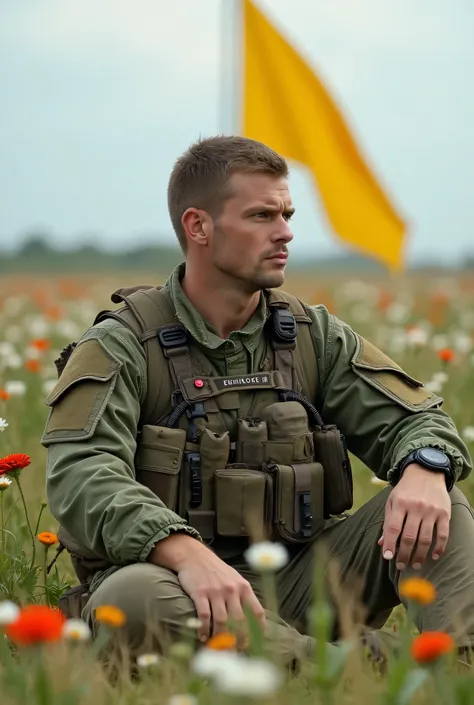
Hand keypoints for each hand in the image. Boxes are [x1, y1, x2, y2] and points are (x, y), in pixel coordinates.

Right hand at [149, 533, 265, 641]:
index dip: (258, 630)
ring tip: (218, 648)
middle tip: (235, 652)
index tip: (255, 643)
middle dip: (238, 640)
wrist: (194, 555)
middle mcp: (231, 589)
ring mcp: (215, 591)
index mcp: (243, 587)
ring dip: (220, 638)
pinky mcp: (200, 593)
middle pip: (239, 621)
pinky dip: (204, 630)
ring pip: (222, 622)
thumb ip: (243, 596)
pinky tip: (202, 637)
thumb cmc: (216, 570)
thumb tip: (252, 620)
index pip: (257, 611)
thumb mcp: (234, 579)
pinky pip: (204, 616)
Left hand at [378, 464, 450, 569]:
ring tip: (415, 564)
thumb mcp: (392, 501)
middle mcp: (415, 507)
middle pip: (409, 537)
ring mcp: (431, 510)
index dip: (390, 544)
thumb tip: (382, 543)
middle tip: (401, 565)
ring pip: (425, 538)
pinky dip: (439, 548)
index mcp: (400, 503)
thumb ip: (387, 521)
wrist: (426, 472)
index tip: (387, 557)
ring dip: (420, 555)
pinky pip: (443, 534)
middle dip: (404, 554)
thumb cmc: (405, 489)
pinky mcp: (444, 513)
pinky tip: (434, 556)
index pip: (393, 528)